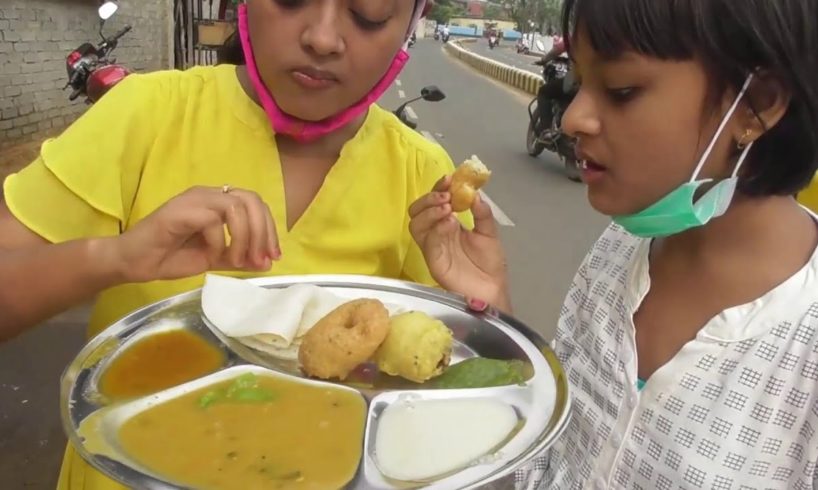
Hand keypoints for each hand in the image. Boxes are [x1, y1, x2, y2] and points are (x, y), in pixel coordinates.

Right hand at [112, 186, 279, 282]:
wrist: (132, 262)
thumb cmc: (170, 257)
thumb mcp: (215, 259)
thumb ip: (240, 258)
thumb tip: (267, 262)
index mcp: (218, 202)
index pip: (255, 204)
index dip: (269, 229)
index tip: (273, 256)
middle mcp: (208, 195)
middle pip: (252, 200)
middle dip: (263, 232)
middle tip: (261, 259)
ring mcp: (194, 200)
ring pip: (236, 206)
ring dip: (244, 237)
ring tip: (236, 261)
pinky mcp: (180, 211)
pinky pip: (213, 221)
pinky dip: (220, 242)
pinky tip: (211, 256)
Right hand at [409, 177, 509, 308]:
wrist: (492, 289)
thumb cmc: (489, 263)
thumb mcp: (489, 232)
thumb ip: (482, 213)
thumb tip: (476, 193)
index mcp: (448, 223)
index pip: (435, 200)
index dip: (439, 188)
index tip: (449, 179)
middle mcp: (436, 232)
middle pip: (417, 210)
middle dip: (429, 199)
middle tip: (447, 197)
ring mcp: (433, 246)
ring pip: (415, 224)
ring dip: (429, 212)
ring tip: (447, 209)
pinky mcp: (433, 260)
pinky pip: (428, 242)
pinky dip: (436, 229)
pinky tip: (449, 224)